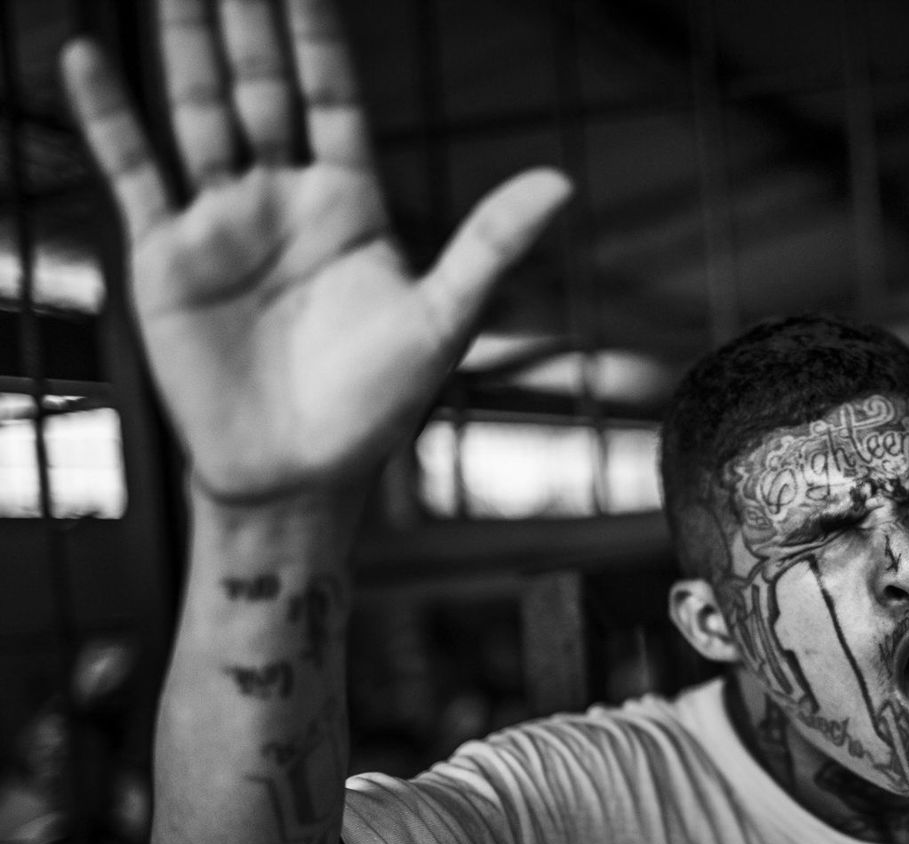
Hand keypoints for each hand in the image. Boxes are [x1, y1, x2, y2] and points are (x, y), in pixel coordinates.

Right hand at [61, 0, 568, 506]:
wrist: (300, 474)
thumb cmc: (377, 405)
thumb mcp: (443, 319)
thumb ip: (491, 244)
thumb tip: (561, 181)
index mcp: (351, 203)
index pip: (331, 96)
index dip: (317, 35)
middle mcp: (284, 199)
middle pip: (260, 88)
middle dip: (247, 22)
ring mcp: (223, 222)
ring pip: (198, 112)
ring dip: (185, 49)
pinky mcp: (167, 256)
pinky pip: (133, 171)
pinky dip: (108, 117)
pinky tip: (88, 55)